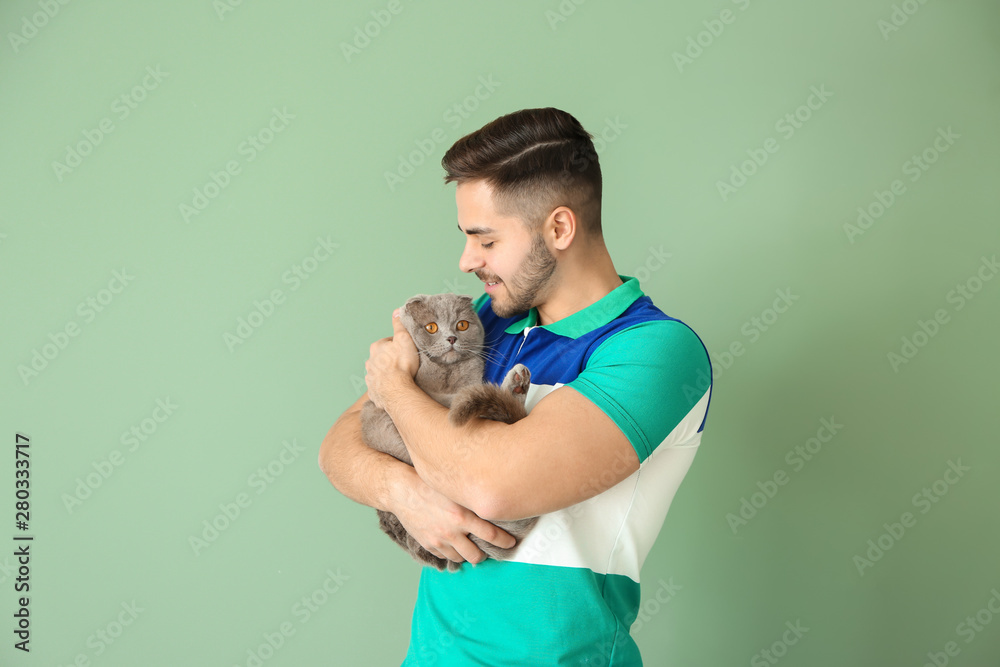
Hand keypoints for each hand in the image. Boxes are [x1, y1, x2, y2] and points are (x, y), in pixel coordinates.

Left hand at [365, 308, 419, 408]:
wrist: (397, 390)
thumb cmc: (402, 365)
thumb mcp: (404, 339)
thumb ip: (399, 325)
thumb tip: (396, 311)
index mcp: (376, 347)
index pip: (387, 342)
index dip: (397, 345)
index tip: (405, 350)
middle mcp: (370, 361)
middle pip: (381, 357)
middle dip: (390, 358)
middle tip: (403, 363)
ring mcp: (370, 376)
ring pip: (379, 371)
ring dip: (387, 372)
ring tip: (400, 376)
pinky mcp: (372, 389)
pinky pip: (378, 385)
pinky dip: (384, 385)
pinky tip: (393, 386)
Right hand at [388, 466, 515, 565]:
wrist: (401, 490)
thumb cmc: (429, 483)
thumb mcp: (455, 489)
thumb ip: (472, 500)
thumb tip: (492, 503)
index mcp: (463, 516)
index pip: (491, 535)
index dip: (504, 541)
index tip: (510, 543)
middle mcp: (452, 532)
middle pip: (476, 556)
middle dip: (484, 554)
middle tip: (488, 548)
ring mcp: (439, 540)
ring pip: (460, 558)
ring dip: (467, 553)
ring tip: (469, 545)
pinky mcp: (428, 544)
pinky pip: (444, 556)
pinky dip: (451, 552)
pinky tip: (453, 543)